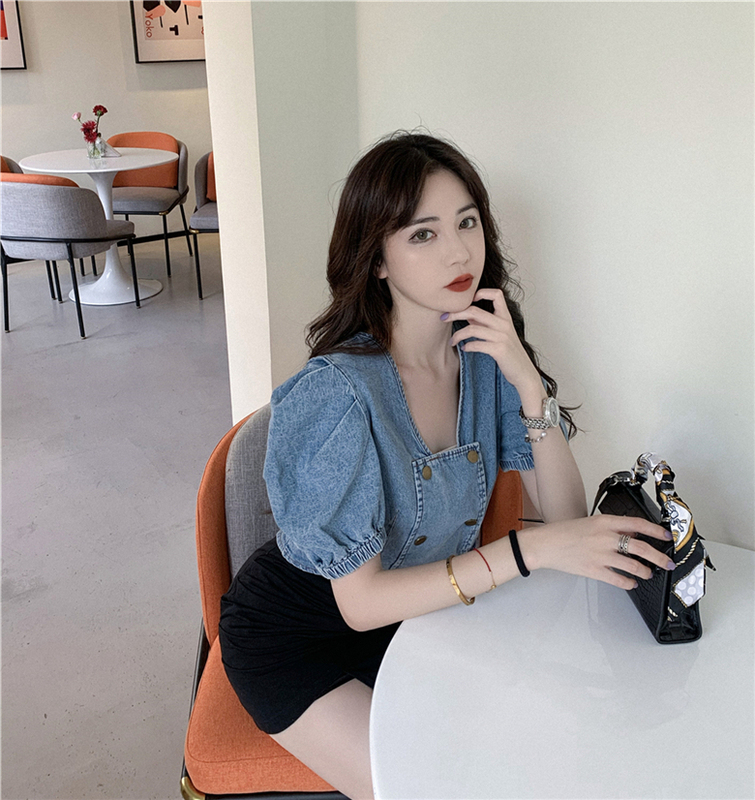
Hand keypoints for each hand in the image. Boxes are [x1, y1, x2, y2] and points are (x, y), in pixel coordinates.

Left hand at [444, 288, 541, 400]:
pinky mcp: (499, 350)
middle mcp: (504, 324)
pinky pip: (476, 344)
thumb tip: (466, 314)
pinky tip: (464, 348)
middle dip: (455, 313)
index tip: (467, 301)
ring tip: (452, 341)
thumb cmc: (510, 352)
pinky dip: (467, 346)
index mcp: (505, 317)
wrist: (524, 372)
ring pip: (472, 329)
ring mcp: (502, 337)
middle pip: (474, 311)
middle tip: (444, 318)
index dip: (481, 292)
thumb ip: (484, 322)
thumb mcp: (500, 333)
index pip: (496, 294)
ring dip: (457, 335)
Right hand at [522, 515, 674, 589]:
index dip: (656, 530)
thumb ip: (611, 528)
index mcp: (604, 522)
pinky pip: (619, 580)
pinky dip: (629, 583)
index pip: (638, 524)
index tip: (666, 536)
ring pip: (634, 566)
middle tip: (667, 562)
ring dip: (645, 572)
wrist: (545, 544)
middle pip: (642, 548)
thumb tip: (632, 535)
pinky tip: (631, 583)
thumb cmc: (563, 533)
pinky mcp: (594, 570)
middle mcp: (605, 537)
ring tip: (648, 573)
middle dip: (659, 557)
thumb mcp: (590, 523)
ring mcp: (601, 555)